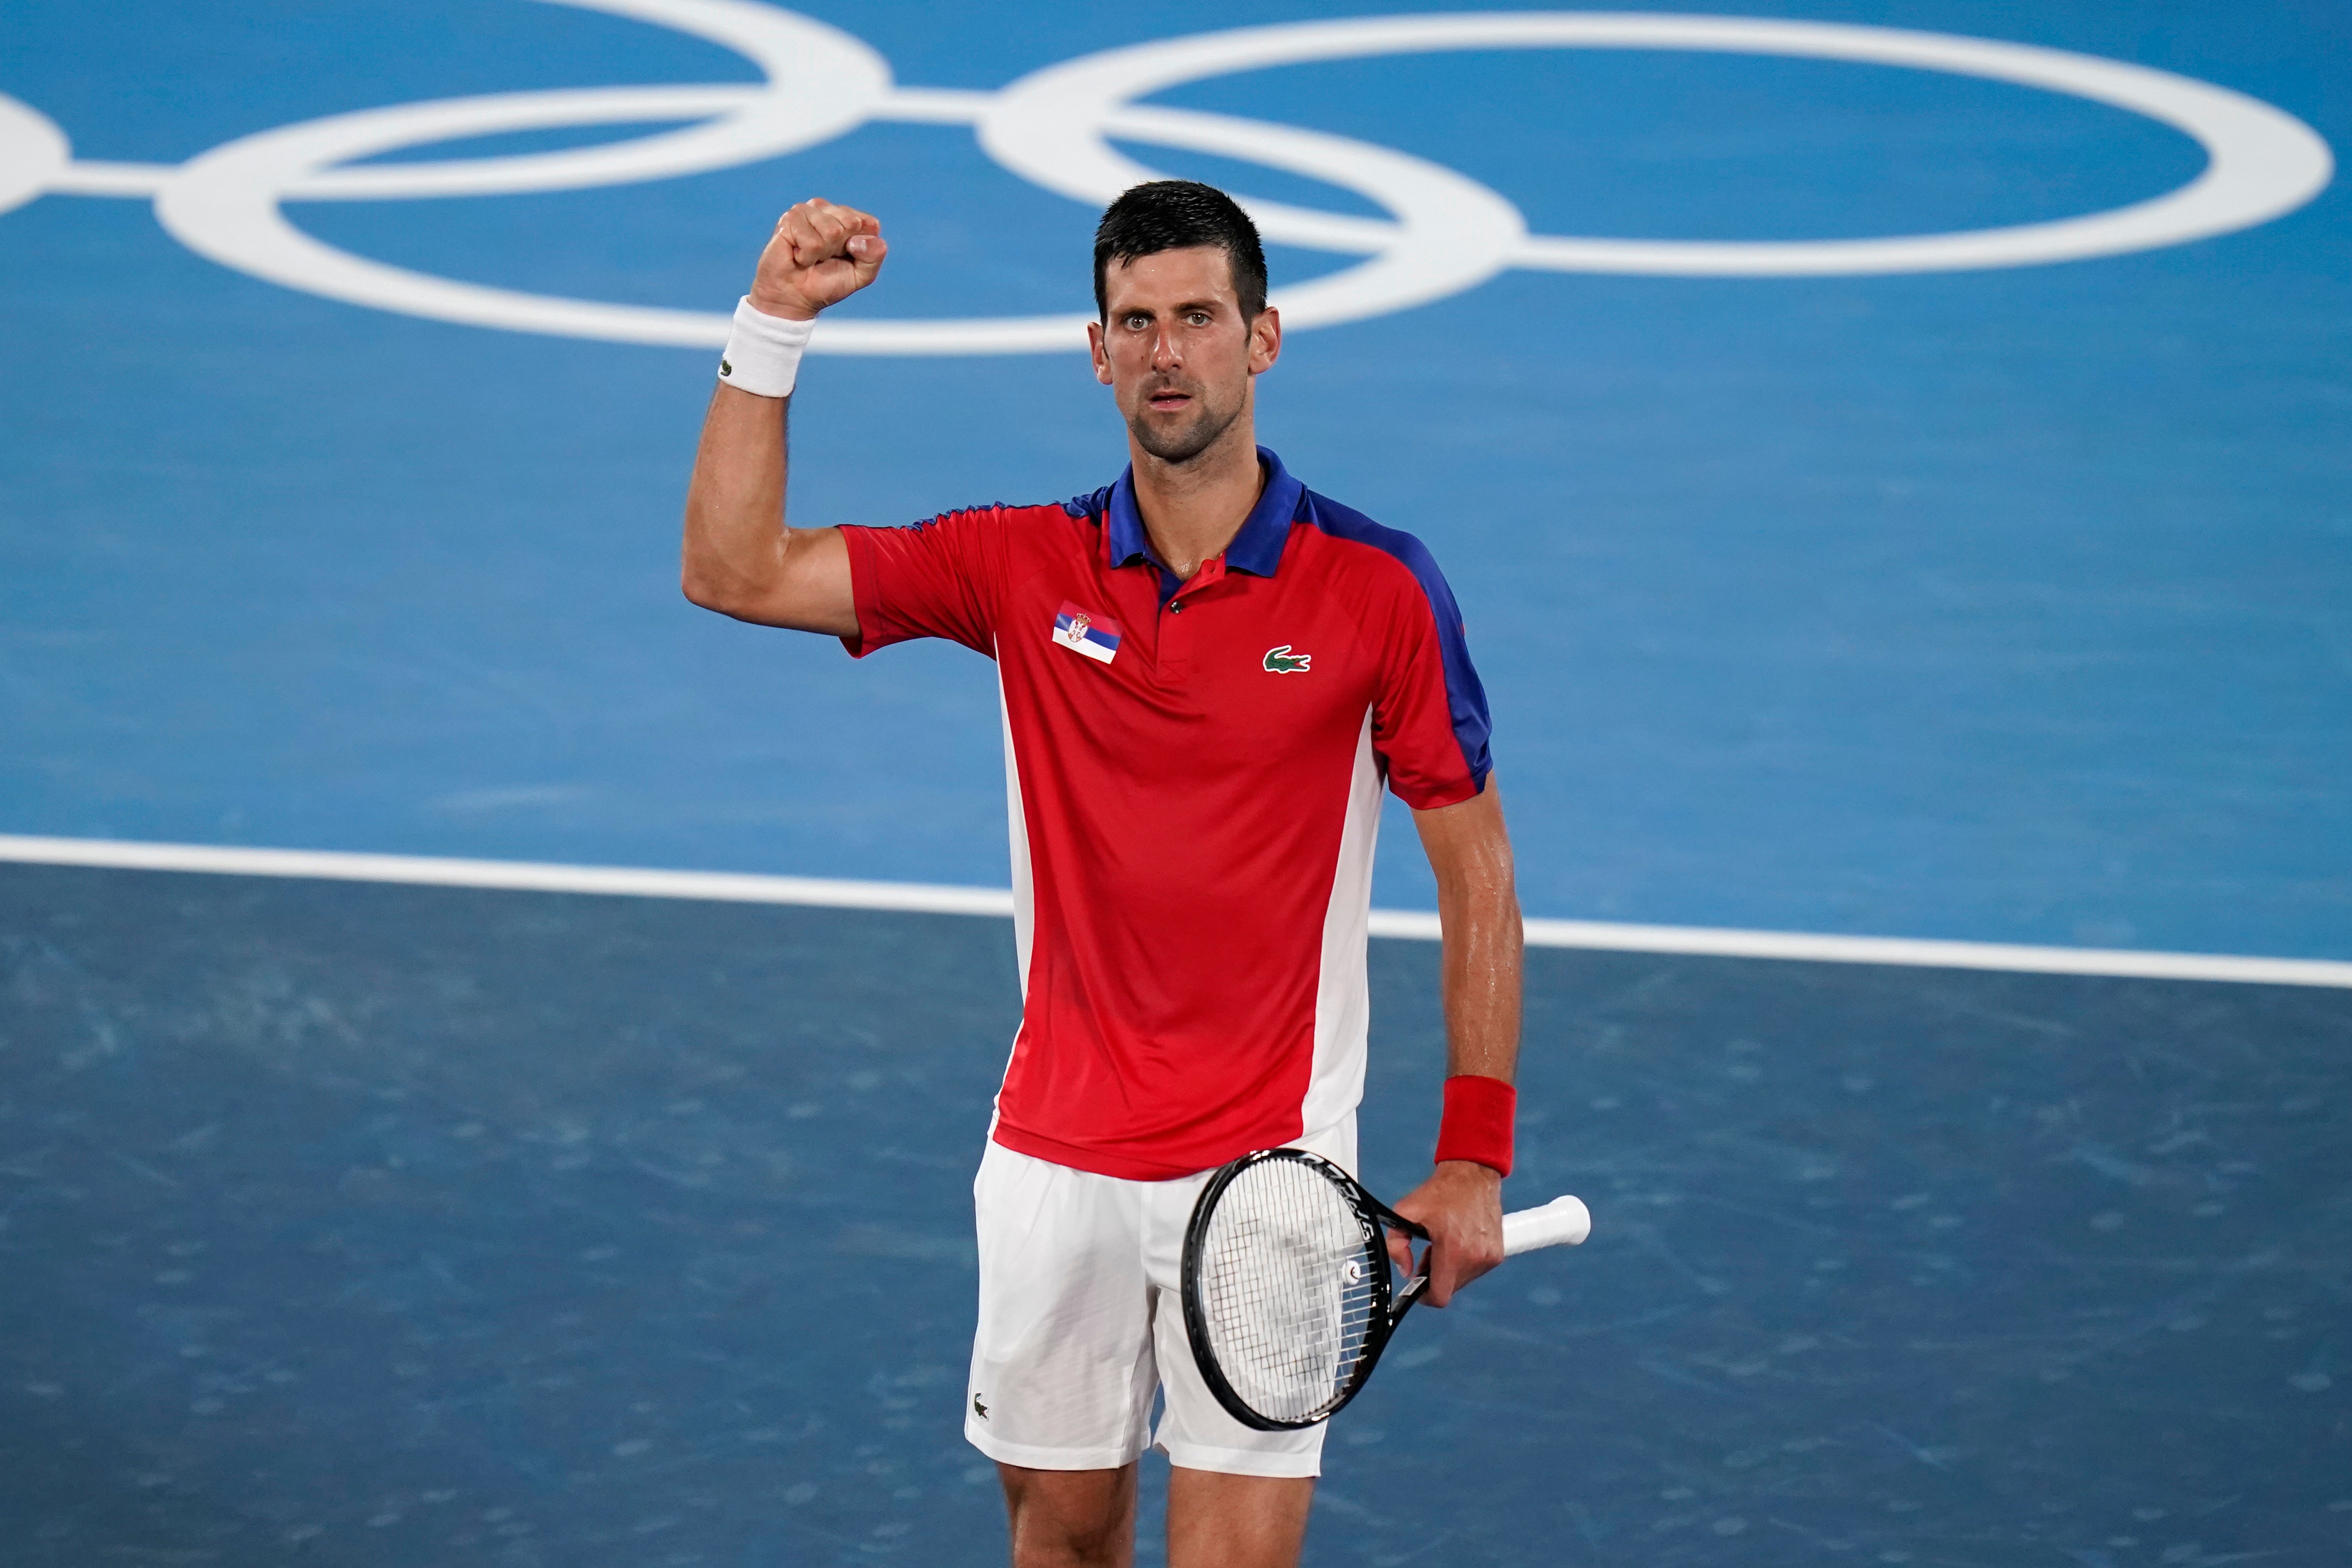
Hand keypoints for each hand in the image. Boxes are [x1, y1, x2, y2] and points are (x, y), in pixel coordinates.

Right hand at [748, 198, 886, 320]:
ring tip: (811, 257)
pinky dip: (807, 256)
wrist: (795, 298)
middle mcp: (829, 210)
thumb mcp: (861, 275)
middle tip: (825, 258)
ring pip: (831, 232)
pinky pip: (812, 242)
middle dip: (840, 249)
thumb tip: (860, 240)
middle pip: (851, 224)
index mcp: (849, 218)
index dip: (861, 248)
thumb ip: (874, 256)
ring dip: (822, 253)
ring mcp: (808, 210)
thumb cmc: (826, 283)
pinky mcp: (790, 218)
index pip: (870, 224)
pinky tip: (798, 256)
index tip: (846, 257)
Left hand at [1386, 1160, 1504, 1307]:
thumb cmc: (1441, 1192)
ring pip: (1463, 1280)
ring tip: (1444, 1243)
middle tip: (1429, 1252)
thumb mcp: (1406, 1211)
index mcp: (1454, 1251)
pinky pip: (1475, 1269)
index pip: (1440, 1296)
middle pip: (1450, 1288)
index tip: (1418, 1286)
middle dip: (1435, 1276)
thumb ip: (1396, 1244)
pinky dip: (1465, 1262)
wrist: (1473, 1174)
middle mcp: (1475, 1258)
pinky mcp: (1497, 1253)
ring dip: (1450, 1269)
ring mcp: (1489, 1257)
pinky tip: (1459, 1241)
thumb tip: (1404, 1270)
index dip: (1424, 1296)